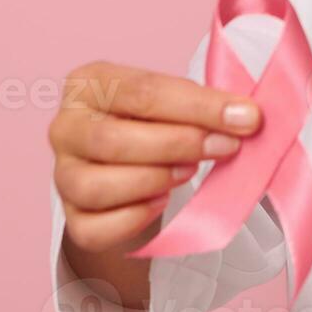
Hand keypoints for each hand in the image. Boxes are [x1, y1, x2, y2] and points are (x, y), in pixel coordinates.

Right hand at [48, 61, 262, 253]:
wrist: (133, 163)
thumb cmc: (156, 122)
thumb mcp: (174, 100)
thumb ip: (204, 104)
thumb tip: (248, 117)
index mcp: (89, 83)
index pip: (143, 92)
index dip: (198, 106)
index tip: (247, 118)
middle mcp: (66, 127)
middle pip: (111, 139)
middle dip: (178, 144)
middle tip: (225, 147)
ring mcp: (62, 174)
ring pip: (96, 186)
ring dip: (153, 180)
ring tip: (189, 172)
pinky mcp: (72, 218)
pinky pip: (93, 228)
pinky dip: (131, 219)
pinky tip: (160, 202)